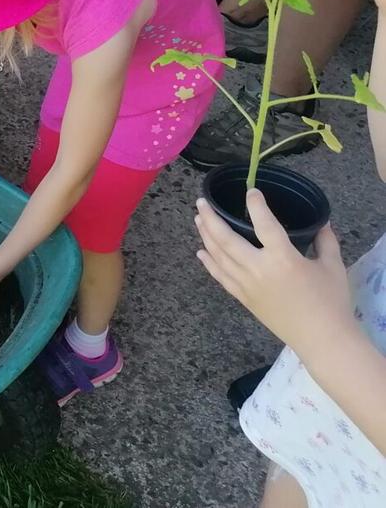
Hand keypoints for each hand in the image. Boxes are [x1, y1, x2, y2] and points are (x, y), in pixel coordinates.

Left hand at [195, 193, 353, 354]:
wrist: (323, 339)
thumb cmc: (332, 302)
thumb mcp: (333, 267)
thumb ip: (326, 241)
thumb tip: (322, 221)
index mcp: (283, 258)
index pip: (264, 224)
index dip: (256, 205)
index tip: (251, 191)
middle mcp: (258, 269)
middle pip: (226, 239)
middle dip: (211, 218)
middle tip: (201, 202)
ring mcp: (247, 285)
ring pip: (218, 256)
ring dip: (206, 236)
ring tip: (198, 219)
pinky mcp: (243, 298)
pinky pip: (220, 277)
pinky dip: (209, 263)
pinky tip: (201, 252)